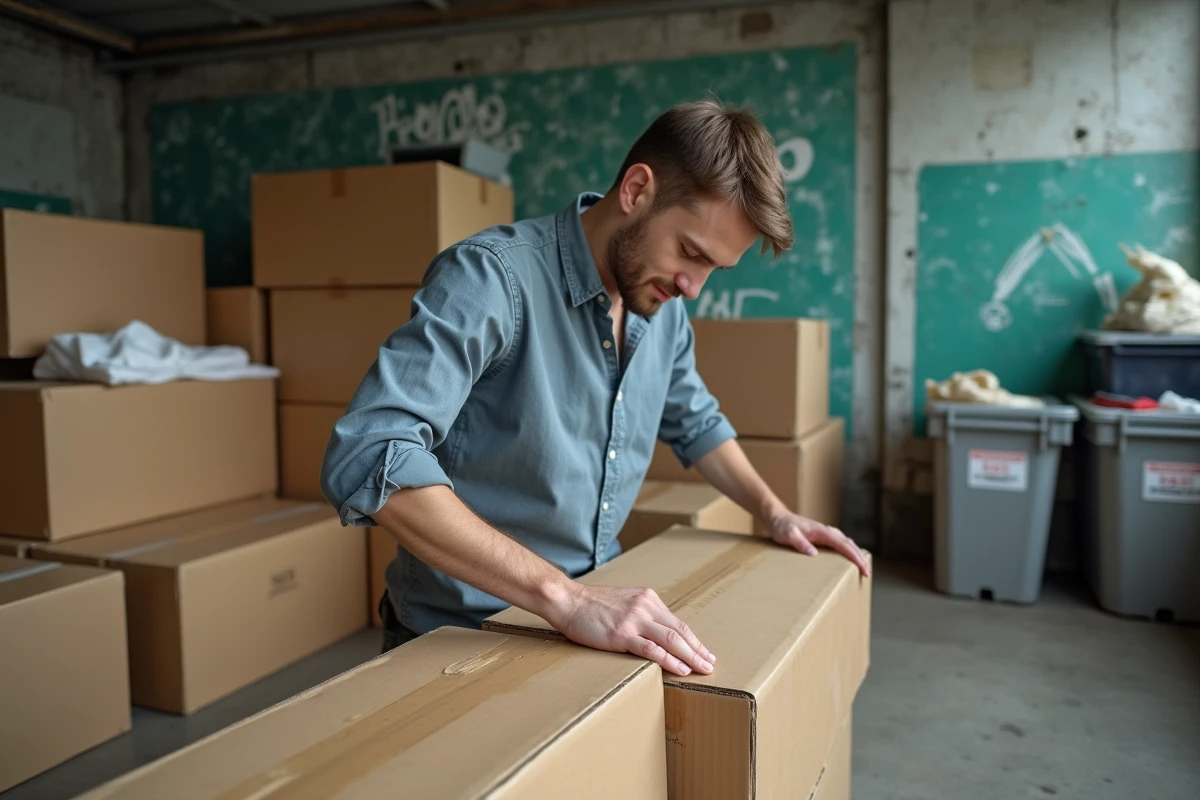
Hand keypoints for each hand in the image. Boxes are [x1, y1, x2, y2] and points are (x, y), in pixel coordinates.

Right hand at [548, 583, 715, 677]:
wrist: (568, 601)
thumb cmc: (591, 605)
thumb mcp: (623, 601)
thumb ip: (641, 612)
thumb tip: (657, 631)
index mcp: (647, 598)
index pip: (678, 622)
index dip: (694, 640)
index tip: (705, 652)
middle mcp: (645, 607)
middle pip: (680, 631)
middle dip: (699, 650)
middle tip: (711, 664)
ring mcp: (634, 620)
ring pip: (671, 640)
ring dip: (691, 656)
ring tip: (703, 669)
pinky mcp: (621, 634)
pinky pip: (652, 649)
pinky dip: (670, 660)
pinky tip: (681, 669)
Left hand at [768, 512, 871, 576]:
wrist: (778, 518)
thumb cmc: (782, 527)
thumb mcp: (788, 535)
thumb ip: (800, 543)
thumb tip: (814, 554)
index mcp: (822, 532)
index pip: (844, 545)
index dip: (855, 557)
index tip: (864, 568)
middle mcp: (827, 531)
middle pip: (849, 544)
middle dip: (860, 558)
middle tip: (867, 572)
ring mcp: (825, 533)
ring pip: (846, 543)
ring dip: (856, 554)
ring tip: (863, 568)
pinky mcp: (822, 537)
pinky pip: (840, 544)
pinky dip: (848, 551)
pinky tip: (849, 558)